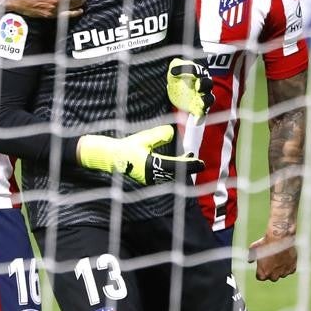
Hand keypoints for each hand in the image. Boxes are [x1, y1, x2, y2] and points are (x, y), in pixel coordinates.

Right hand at [76, 125, 204, 184]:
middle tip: (198, 161)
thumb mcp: (142, 139)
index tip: (200, 163)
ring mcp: (150, 178)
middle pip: (176, 173)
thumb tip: (172, 132)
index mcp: (151, 167)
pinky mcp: (147, 178)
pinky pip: (164, 175)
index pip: (176, 167)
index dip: (189, 165)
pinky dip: (172, 169)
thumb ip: (158, 135)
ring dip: (180, 168)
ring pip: (171, 175)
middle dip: (187, 166)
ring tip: (189, 158)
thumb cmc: (125, 148)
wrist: (110, 157)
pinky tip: (176, 163)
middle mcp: (152, 176)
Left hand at [167, 58, 214, 116]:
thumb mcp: (175, 67)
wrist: (176, 87)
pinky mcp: (197, 108)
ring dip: (206, 101)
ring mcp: (201, 97)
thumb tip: (174, 71)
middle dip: (205, 85)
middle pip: (208, 84)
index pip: (199, 71)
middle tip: (198, 87)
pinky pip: (202, 113)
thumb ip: (176, 65)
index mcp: (199, 73)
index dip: (196, 71)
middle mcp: (203, 85)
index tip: (193, 73)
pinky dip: (200, 117)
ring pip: (209, 99)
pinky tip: (196, 121)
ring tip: (200, 103)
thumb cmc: (178, 75)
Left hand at [248, 225, 297, 281]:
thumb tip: (250, 261)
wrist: (280, 238)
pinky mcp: (292, 268)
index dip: (260, 271)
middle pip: (272, 278)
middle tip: (270, 263)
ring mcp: (284, 272)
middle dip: (271, 272)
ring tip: (278, 259)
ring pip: (281, 275)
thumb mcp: (254, 248)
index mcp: (263, 272)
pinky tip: (285, 258)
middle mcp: (274, 275)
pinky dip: (287, 266)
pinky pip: (289, 270)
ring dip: (279, 270)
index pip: (260, 277)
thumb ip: (251, 256)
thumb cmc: (265, 243)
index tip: (261, 265)